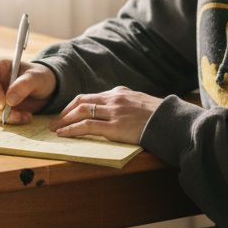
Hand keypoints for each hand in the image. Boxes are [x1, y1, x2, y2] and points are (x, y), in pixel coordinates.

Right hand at [0, 59, 56, 124]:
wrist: (44, 89)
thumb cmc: (40, 77)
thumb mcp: (37, 77)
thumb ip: (24, 85)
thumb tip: (8, 101)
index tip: (4, 103)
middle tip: (15, 114)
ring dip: (5, 117)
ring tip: (25, 116)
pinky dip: (10, 121)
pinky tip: (24, 117)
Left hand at [47, 86, 162, 144]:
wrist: (172, 122)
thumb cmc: (160, 117)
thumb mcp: (141, 103)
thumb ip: (127, 104)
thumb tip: (117, 111)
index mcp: (120, 93)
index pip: (91, 96)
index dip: (75, 105)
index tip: (67, 113)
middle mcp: (114, 99)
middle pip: (81, 101)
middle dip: (65, 112)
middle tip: (55, 121)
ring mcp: (114, 112)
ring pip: (81, 112)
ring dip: (64, 121)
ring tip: (55, 129)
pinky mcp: (114, 126)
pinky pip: (86, 126)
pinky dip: (71, 129)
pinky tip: (64, 134)